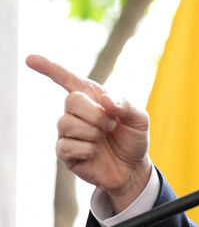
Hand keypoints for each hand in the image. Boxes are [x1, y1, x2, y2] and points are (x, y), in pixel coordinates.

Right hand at [26, 54, 151, 212]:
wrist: (132, 168)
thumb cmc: (133, 139)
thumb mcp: (140, 119)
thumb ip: (126, 105)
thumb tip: (104, 100)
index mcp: (93, 98)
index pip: (68, 79)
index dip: (50, 68)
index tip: (31, 58)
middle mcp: (76, 112)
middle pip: (71, 100)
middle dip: (96, 114)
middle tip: (111, 125)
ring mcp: (68, 132)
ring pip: (66, 123)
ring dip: (92, 133)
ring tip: (103, 139)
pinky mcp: (64, 152)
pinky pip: (66, 145)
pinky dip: (87, 149)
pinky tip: (94, 152)